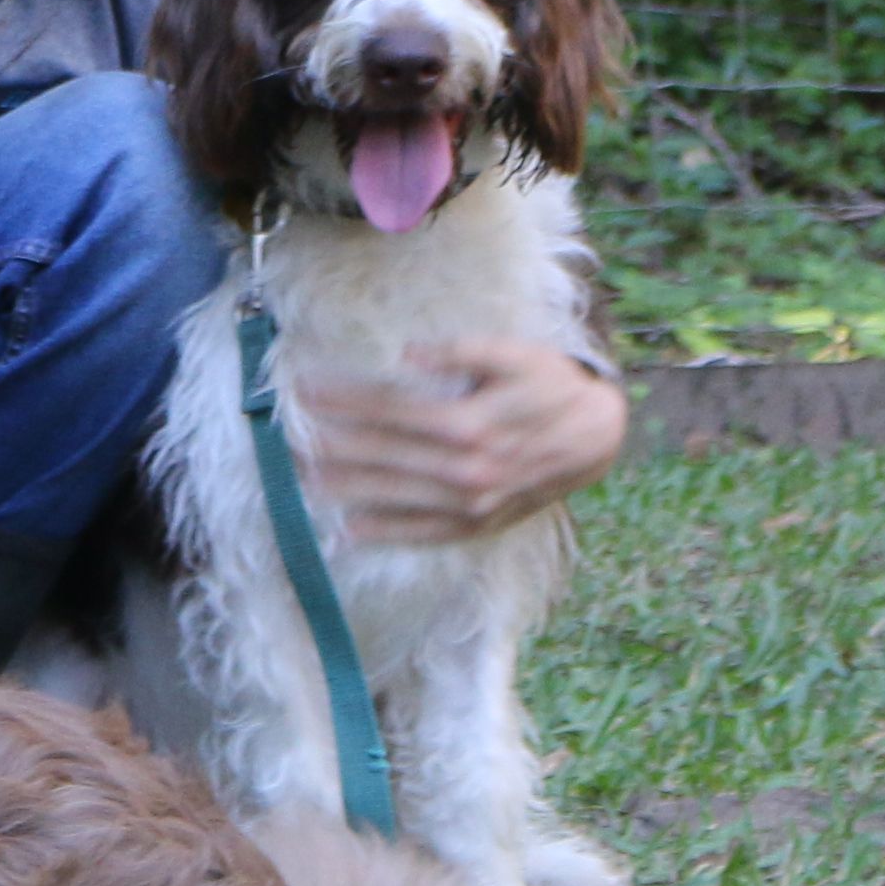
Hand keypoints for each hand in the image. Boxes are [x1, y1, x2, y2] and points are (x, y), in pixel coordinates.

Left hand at [295, 334, 629, 545]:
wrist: (597, 437)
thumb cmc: (551, 387)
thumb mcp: (516, 355)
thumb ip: (462, 351)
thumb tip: (409, 352)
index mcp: (470, 421)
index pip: (391, 409)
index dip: (345, 399)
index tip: (306, 390)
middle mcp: (466, 467)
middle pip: (383, 454)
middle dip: (333, 443)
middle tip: (288, 437)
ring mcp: (472, 502)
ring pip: (396, 496)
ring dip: (346, 488)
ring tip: (302, 480)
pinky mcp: (479, 523)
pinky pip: (425, 532)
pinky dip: (387, 534)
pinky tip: (349, 532)